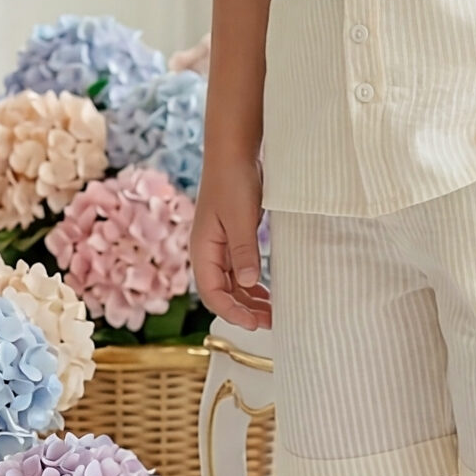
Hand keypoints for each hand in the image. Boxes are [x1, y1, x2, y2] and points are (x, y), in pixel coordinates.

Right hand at [191, 158, 270, 329]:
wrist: (233, 152)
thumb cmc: (233, 180)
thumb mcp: (241, 217)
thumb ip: (244, 251)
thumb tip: (248, 285)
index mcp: (203, 249)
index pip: (212, 293)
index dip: (232, 312)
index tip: (255, 323)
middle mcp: (207, 252)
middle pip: (221, 293)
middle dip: (243, 311)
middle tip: (271, 322)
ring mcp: (218, 246)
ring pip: (230, 284)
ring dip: (248, 300)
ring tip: (272, 312)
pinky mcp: (231, 238)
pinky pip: (237, 271)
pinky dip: (250, 284)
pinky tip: (267, 291)